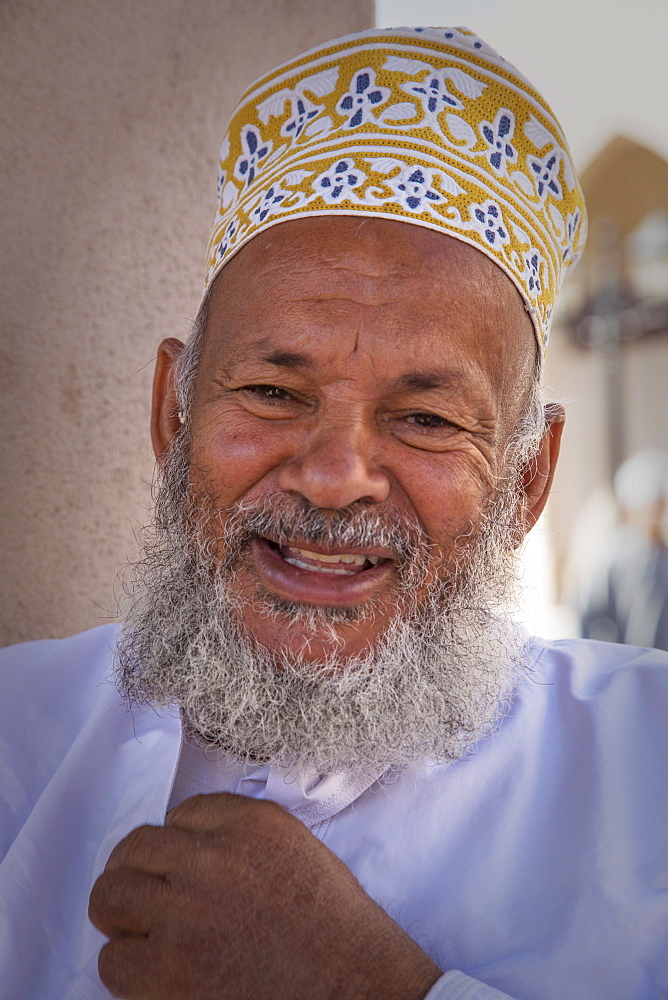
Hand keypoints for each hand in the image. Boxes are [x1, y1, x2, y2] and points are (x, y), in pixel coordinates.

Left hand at [89, 793, 441, 999]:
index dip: (176, 843)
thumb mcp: (297, 849)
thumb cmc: (336, 928)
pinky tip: (153, 974)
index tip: (181, 866)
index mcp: (252, 823)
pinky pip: (114, 960)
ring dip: (120, 914)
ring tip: (137, 932)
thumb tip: (190, 845)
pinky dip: (126, 969)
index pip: (181, 813)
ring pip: (111, 895)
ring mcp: (188, 911)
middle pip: (136, 847)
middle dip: (135, 871)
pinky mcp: (170, 969)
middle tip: (144, 897)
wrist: (357, 987)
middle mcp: (215, 858)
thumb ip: (244, 836)